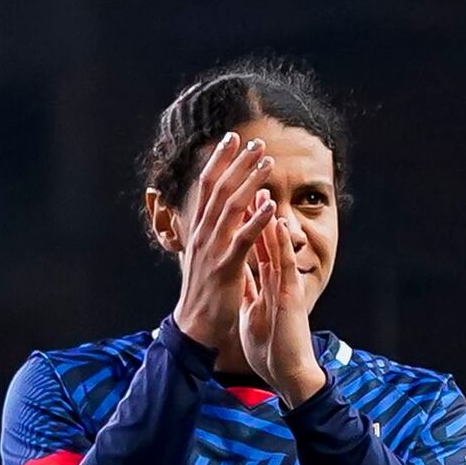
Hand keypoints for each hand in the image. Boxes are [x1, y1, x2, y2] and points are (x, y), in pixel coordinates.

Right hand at [166, 128, 274, 357]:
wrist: (195, 325)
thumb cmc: (203, 291)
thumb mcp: (204, 254)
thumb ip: (213, 232)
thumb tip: (221, 212)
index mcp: (199, 228)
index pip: (207, 186)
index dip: (219, 160)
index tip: (232, 139)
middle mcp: (203, 233)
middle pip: (219, 189)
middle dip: (237, 163)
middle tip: (255, 142)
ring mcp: (212, 249)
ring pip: (230, 207)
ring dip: (249, 182)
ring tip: (266, 162)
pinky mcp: (225, 267)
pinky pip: (242, 240)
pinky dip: (256, 221)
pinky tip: (270, 205)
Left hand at [230, 192, 324, 400]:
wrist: (287, 371)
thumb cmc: (272, 346)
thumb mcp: (252, 312)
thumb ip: (249, 291)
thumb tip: (239, 277)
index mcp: (266, 282)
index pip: (252, 245)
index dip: (242, 222)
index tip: (233, 200)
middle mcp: (277, 278)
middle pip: (264, 238)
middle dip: (254, 210)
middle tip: (248, 181)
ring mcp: (285, 283)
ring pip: (276, 243)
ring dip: (268, 216)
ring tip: (261, 189)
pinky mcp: (290, 293)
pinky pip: (285, 262)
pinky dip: (279, 242)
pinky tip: (276, 222)